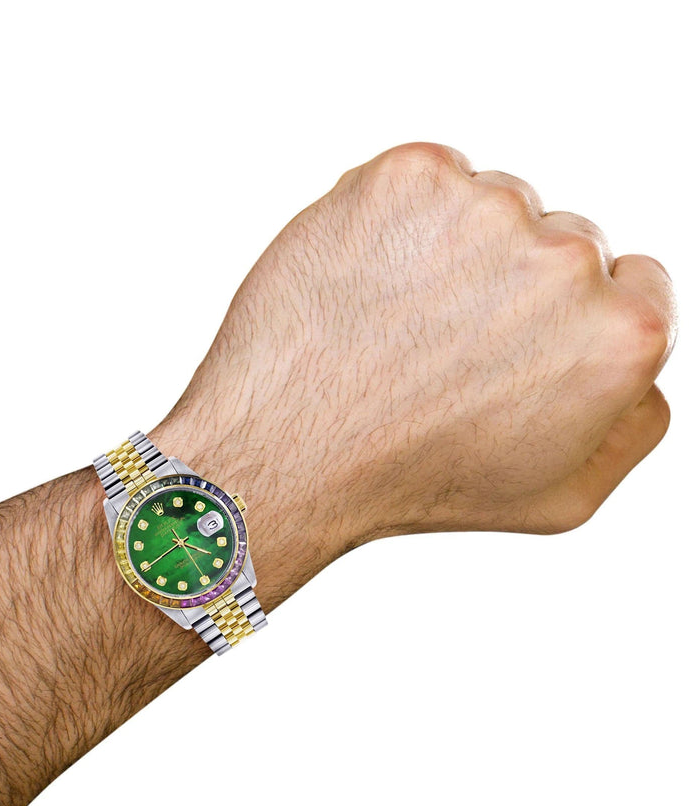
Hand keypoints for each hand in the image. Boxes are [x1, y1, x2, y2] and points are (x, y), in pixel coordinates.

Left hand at [152, 142, 676, 562]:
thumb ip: (635, 424)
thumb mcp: (560, 495)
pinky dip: (404, 222)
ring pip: (497, 206)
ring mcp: (485, 209)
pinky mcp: (410, 177)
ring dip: (460, 250)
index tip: (521, 344)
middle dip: (518, 286)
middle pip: (568, 241)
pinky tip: (373, 285)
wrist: (292, 450)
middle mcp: (566, 261)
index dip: (574, 318)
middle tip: (450, 349)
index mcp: (620, 336)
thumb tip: (645, 369)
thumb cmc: (417, 481)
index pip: (636, 284)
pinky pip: (431, 183)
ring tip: (403, 324)